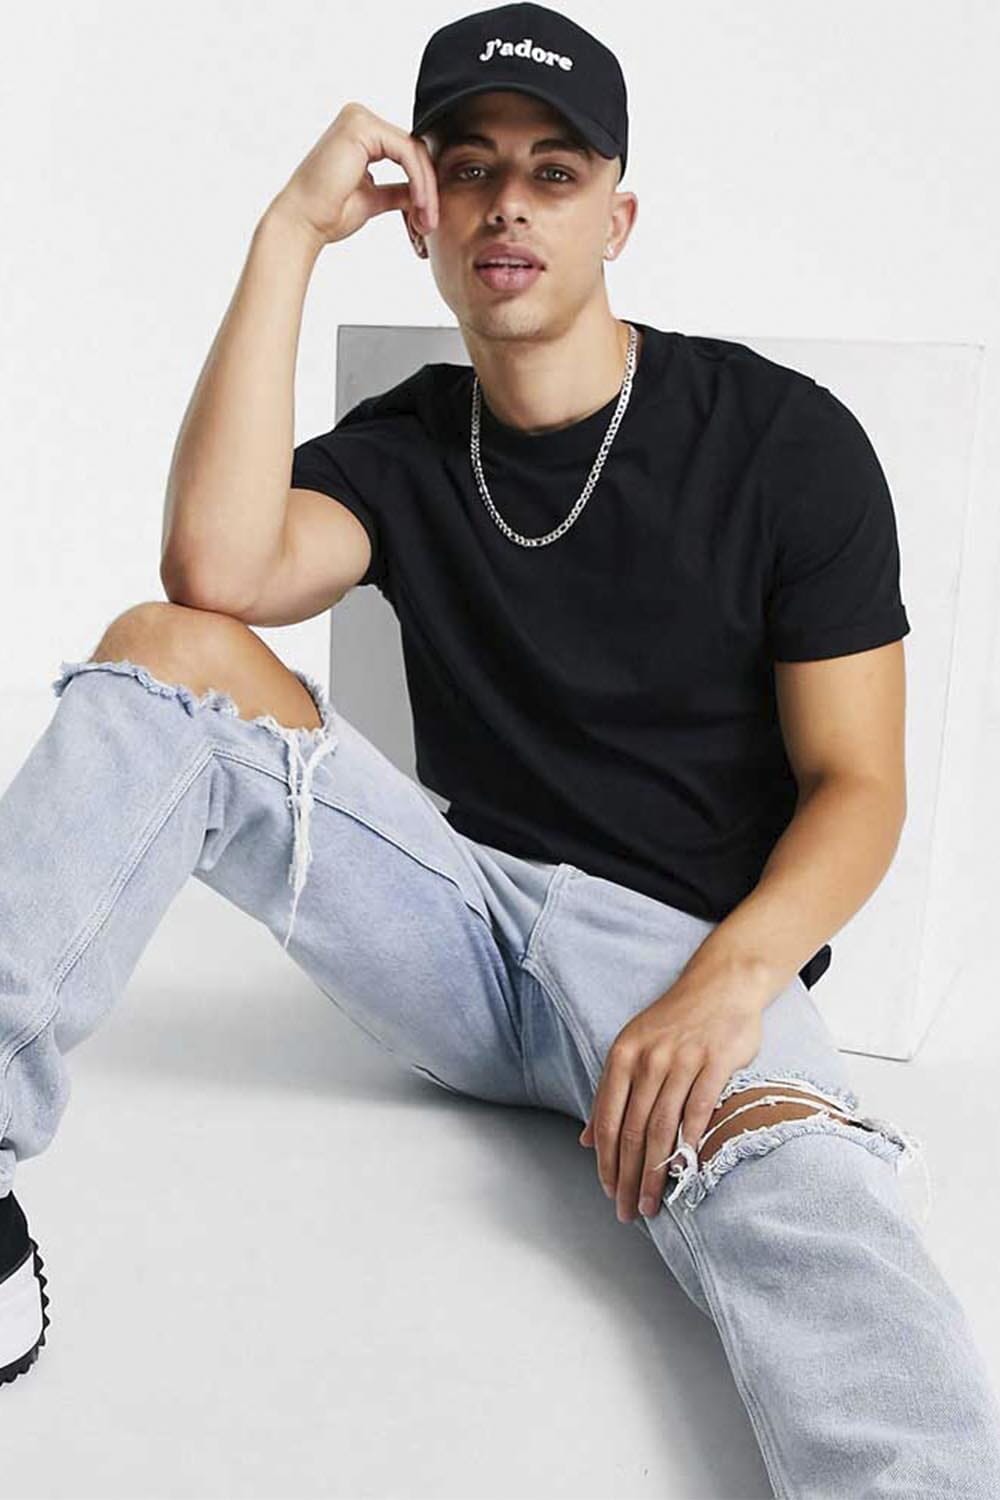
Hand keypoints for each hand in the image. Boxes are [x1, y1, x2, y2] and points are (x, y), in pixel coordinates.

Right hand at [270, 100, 438, 248]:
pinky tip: (419, 204)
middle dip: (428, 189)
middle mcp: (359, 120)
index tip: (427, 220)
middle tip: (430, 223)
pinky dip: (418, 180)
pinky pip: (406, 151)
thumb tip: (420, 195)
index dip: (424, 186)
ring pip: (413, 151)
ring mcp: (359, 119)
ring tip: (425, 220)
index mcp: (361, 134)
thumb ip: (396, 191)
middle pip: (412, 150)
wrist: (305, 222)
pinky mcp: (361, 126)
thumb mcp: (372, 199)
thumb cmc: (329, 214)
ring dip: (426, 188)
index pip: (406, 154)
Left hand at [578, 966, 764, 1221]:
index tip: (608, 1191)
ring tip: (652, 1202)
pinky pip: (700, 1107)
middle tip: (628, 1211)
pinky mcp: (716, 1060)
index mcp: (622, 1056)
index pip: (607, 1119)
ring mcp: (682, 1060)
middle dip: (626, 1177)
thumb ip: (610, 1094)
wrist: (721, 984)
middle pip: (631, 1130)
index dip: (605, 1161)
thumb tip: (584, 1140)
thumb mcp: (633, 1048)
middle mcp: (648, 1059)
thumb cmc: (675, 1022)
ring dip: (654, 1171)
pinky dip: (691, 1140)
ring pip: (662, 1126)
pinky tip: (686, 1168)